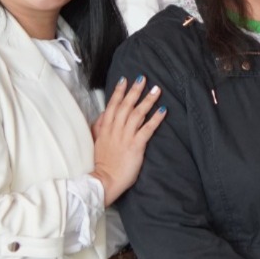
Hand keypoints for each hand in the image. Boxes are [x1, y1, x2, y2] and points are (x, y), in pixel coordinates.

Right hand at [90, 75, 165, 204]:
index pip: (112, 105)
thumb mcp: (96, 141)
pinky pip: (147, 129)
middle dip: (134, 90)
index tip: (125, 79)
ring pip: (137, 114)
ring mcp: (125, 137)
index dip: (118, 92)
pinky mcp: (135, 146)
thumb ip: (99, 126)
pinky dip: (155, 119)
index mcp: (105, 128)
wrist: (103, 180)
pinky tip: (163, 110)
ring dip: (147, 100)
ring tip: (156, 90)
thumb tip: (104, 113)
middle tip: (143, 77)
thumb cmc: (102, 163)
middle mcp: (115, 130)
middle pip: (125, 106)